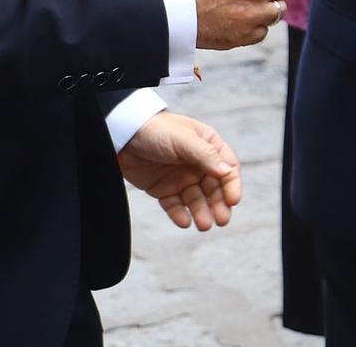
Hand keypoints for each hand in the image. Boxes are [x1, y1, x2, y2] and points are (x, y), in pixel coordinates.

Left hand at [118, 111, 242, 230]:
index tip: (233, 201)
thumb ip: (206, 155)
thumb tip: (226, 172)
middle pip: (214, 188)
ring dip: (202, 212)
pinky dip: (180, 215)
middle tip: (221, 220)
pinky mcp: (164, 190)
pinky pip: (175, 205)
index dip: (232, 185)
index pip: (227, 168)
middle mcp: (198, 164)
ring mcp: (181, 178)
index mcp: (208, 147)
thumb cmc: (157, 129)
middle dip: (219, 204)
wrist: (123, 134)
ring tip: (203, 225)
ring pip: (196, 200)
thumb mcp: (184, 139)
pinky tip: (185, 222)